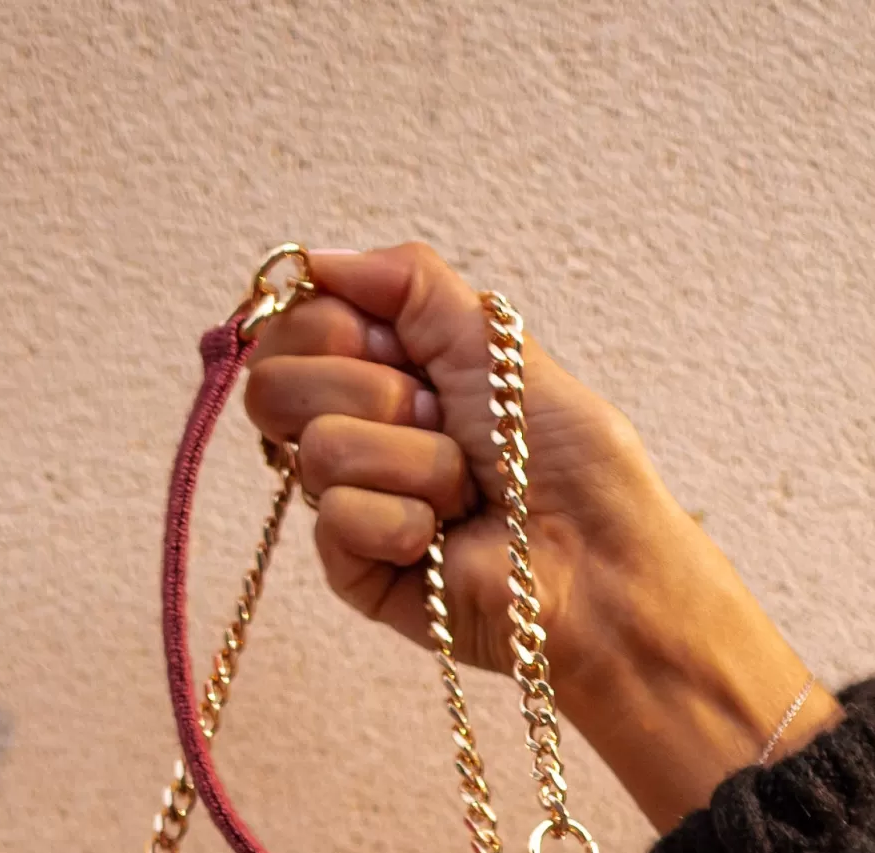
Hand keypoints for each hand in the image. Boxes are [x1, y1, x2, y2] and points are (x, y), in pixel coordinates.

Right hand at [244, 242, 840, 830]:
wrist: (598, 558)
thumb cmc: (568, 458)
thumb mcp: (490, 336)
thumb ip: (404, 283)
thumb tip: (314, 258)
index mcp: (384, 370)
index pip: (294, 326)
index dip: (334, 327)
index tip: (400, 349)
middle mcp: (357, 432)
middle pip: (276, 384)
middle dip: (374, 391)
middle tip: (441, 421)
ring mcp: (351, 505)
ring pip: (319, 448)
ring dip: (413, 462)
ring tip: (463, 492)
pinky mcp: (353, 572)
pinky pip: (334, 518)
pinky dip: (402, 520)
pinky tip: (440, 542)